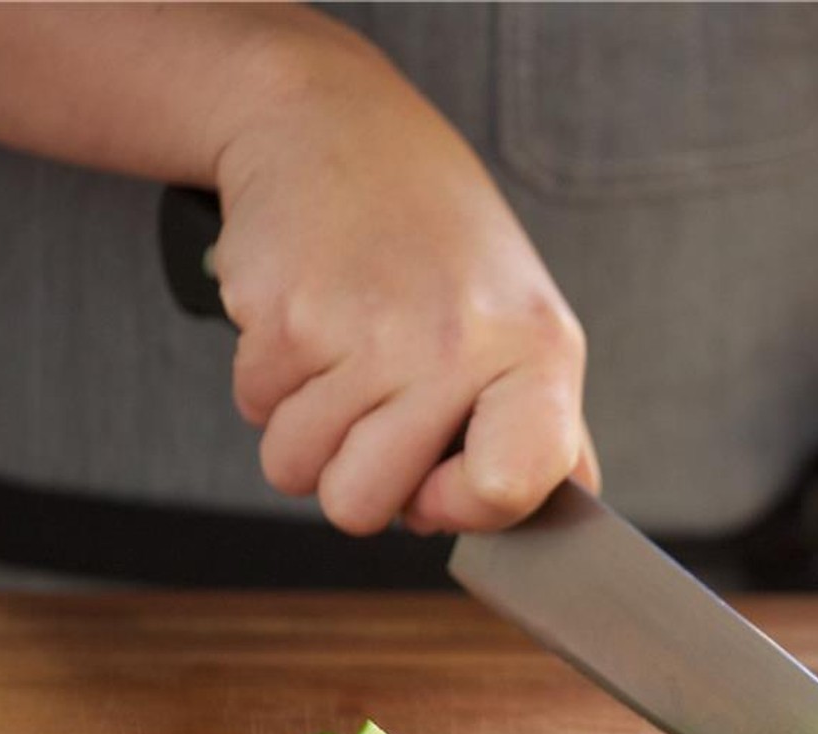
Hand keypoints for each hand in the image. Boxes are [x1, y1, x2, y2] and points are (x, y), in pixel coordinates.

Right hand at [210, 32, 597, 535]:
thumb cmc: (440, 243)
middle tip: (377, 402)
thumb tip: (563, 523)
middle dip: (355, 475)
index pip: (508, 489)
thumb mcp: (525, 320)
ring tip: (344, 355)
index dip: (462, 508)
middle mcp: (456, 345)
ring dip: (306, 431)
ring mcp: (365, 333)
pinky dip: (270, 383)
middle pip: (363, 509)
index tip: (443, 480)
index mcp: (537, 354)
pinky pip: (255, 414)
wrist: (335, 127)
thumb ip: (545, 428)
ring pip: (297, 471)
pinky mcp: (283, 318)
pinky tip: (308, 322)